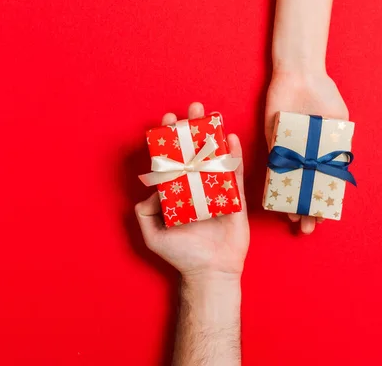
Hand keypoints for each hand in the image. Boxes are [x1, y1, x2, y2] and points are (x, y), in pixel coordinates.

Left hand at [135, 103, 248, 282]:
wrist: (210, 271)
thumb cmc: (181, 255)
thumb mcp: (153, 234)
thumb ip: (145, 210)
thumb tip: (155, 187)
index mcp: (178, 192)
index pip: (173, 159)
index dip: (170, 139)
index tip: (168, 120)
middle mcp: (197, 187)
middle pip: (195, 151)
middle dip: (193, 129)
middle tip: (192, 109)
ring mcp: (217, 190)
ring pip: (216, 157)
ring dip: (214, 134)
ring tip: (212, 114)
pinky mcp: (235, 198)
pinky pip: (236, 173)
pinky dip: (235, 156)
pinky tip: (231, 138)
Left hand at [265, 70, 348, 233]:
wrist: (299, 74)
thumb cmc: (323, 94)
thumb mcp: (338, 118)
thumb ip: (340, 141)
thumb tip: (344, 163)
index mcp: (323, 152)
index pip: (323, 184)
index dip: (324, 202)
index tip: (325, 218)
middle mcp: (305, 154)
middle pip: (306, 189)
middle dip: (307, 210)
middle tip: (308, 229)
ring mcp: (288, 151)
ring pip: (289, 184)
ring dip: (290, 204)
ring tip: (293, 222)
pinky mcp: (273, 143)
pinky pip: (274, 168)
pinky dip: (275, 185)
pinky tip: (277, 202)